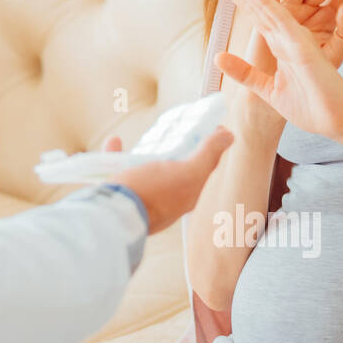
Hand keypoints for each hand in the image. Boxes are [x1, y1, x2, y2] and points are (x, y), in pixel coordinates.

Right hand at [105, 128, 234, 234]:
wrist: (113, 215)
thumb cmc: (155, 194)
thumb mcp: (189, 173)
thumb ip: (208, 155)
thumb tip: (230, 135)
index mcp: (186, 197)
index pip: (204, 169)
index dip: (210, 147)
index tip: (211, 126)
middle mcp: (165, 200)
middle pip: (176, 169)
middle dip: (178, 150)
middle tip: (179, 127)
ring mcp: (140, 197)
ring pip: (147, 169)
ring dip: (148, 151)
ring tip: (149, 137)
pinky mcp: (117, 193)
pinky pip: (119, 170)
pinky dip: (118, 154)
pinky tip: (114, 141)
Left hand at [208, 0, 342, 139]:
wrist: (335, 122)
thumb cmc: (309, 105)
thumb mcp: (267, 88)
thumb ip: (245, 72)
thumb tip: (217, 57)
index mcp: (277, 41)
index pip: (251, 12)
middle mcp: (284, 33)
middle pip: (255, 2)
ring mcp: (293, 37)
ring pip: (267, 4)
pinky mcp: (302, 46)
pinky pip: (281, 19)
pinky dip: (265, 4)